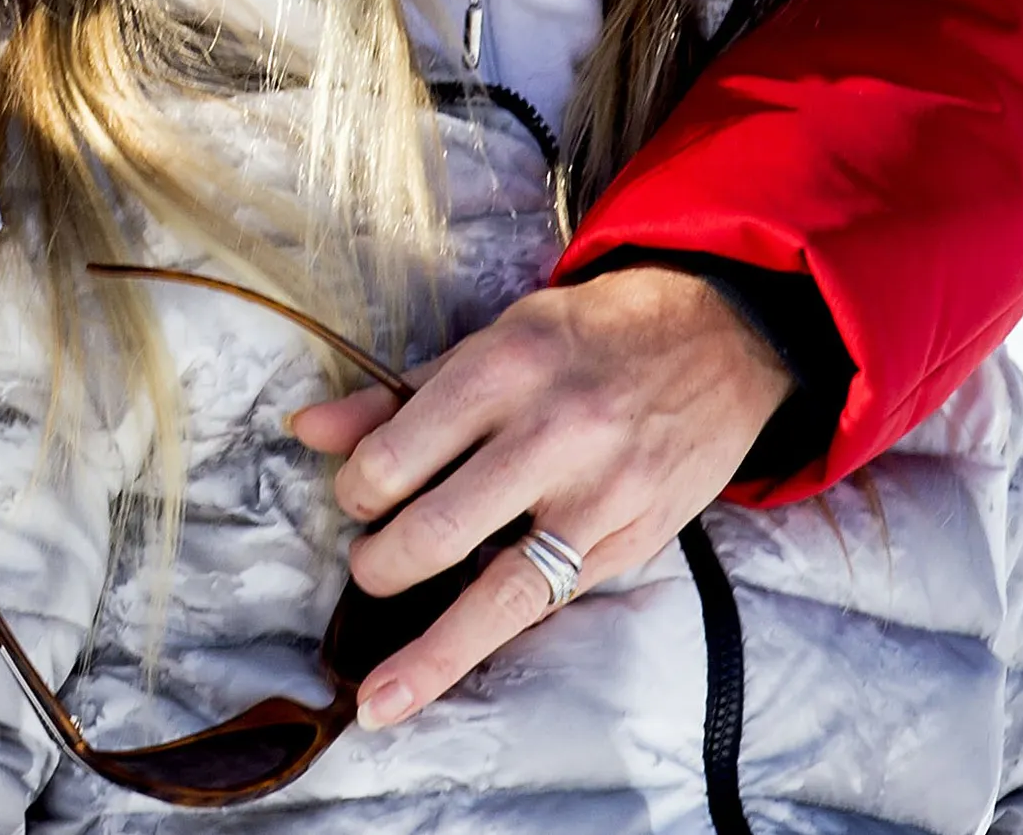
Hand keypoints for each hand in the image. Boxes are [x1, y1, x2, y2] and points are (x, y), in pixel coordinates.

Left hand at [286, 264, 789, 726]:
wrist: (716, 340)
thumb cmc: (582, 338)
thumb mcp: (488, 342)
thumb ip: (396, 395)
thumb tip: (307, 429)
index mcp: (502, 370)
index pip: (396, 455)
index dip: (354, 490)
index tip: (354, 496)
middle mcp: (552, 436)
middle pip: (438, 530)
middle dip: (381, 564)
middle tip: (368, 563)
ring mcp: (600, 498)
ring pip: (501, 595)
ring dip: (428, 649)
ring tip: (382, 684)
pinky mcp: (635, 543)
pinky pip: (551, 604)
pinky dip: (493, 638)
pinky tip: (452, 668)